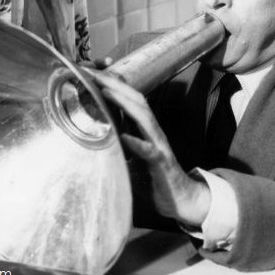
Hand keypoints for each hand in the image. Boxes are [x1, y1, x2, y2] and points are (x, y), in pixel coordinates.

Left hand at [88, 70, 210, 226]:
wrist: (179, 200)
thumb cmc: (153, 179)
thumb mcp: (131, 160)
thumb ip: (118, 147)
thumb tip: (94, 141)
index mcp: (144, 130)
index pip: (130, 102)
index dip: (114, 86)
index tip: (95, 75)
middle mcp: (152, 133)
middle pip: (137, 101)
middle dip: (117, 85)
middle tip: (97, 74)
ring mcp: (158, 146)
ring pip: (144, 118)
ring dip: (125, 103)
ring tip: (107, 92)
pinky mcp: (161, 163)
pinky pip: (148, 151)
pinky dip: (136, 143)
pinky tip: (123, 137)